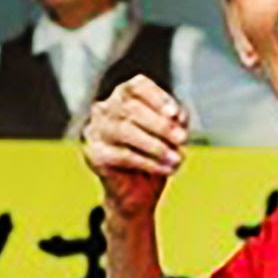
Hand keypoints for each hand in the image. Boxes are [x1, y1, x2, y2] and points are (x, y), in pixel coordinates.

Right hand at [82, 75, 189, 218]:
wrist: (139, 192)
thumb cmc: (158, 154)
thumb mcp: (172, 132)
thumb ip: (175, 119)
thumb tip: (176, 116)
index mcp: (124, 96)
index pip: (137, 86)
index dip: (157, 97)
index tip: (175, 114)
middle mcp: (105, 109)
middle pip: (131, 108)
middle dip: (161, 124)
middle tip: (183, 138)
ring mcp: (95, 131)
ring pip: (124, 130)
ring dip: (155, 145)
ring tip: (177, 158)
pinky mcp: (94, 154)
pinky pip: (122, 155)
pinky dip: (149, 161)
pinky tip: (167, 168)